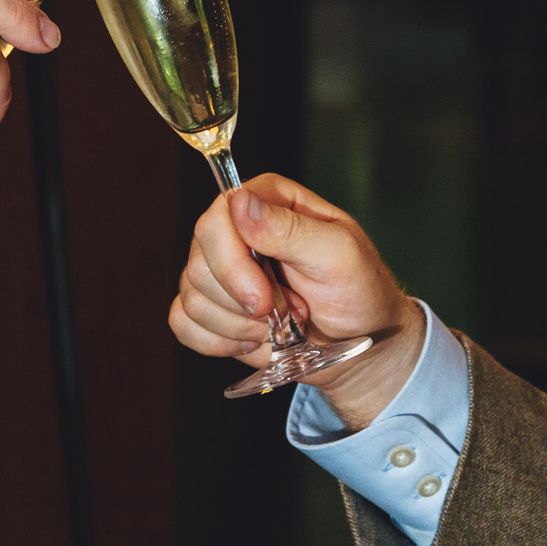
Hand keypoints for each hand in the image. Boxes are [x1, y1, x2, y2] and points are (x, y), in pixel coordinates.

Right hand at [169, 174, 425, 429]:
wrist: (363, 344)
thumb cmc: (360, 291)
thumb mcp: (339, 255)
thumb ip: (289, 228)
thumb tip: (239, 203)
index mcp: (265, 201)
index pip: (216, 220)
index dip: (233, 264)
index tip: (267, 299)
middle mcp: (235, 230)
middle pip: (199, 264)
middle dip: (244, 303)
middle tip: (289, 313)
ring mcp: (219, 269)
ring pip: (192, 297)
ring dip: (240, 325)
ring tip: (281, 326)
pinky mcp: (211, 307)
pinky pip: (184, 323)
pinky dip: (219, 342)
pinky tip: (254, 339)